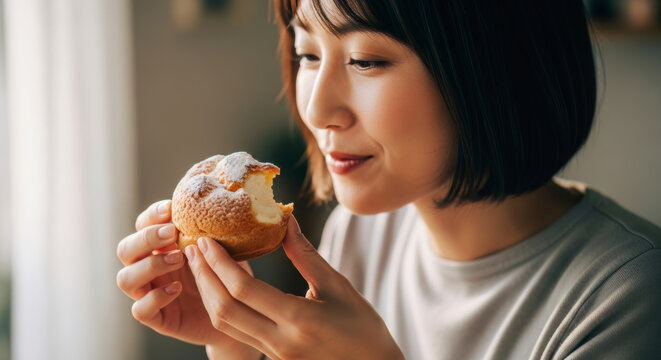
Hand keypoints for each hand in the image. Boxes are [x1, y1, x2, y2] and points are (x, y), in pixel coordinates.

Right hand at [116, 200, 260, 359]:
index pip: (142, 226)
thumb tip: (214, 208)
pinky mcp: (156, 318)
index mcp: (161, 247)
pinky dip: (155, 297)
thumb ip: (213, 233)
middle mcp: (148, 268)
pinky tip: (176, 289)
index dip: (151, 216)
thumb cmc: (226, 276)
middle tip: (173, 233)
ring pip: (126, 278)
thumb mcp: (223, 250)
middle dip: (146, 238)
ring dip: (150, 266)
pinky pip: (140, 310)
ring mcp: (149, 293)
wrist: (235, 313)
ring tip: (179, 260)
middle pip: (125, 249)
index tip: (171, 209)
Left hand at [185, 216, 404, 359]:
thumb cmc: (362, 327)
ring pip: (226, 324)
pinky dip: (221, 308)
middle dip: (204, 276)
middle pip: (225, 309)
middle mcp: (280, 342)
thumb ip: (305, 255)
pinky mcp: (272, 358)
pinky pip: (237, 332)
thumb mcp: (337, 285)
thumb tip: (285, 220)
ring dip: (208, 293)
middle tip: (193, 248)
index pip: (245, 290)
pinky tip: (219, 288)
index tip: (207, 240)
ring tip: (200, 265)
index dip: (219, 264)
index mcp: (299, 320)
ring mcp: (274, 354)